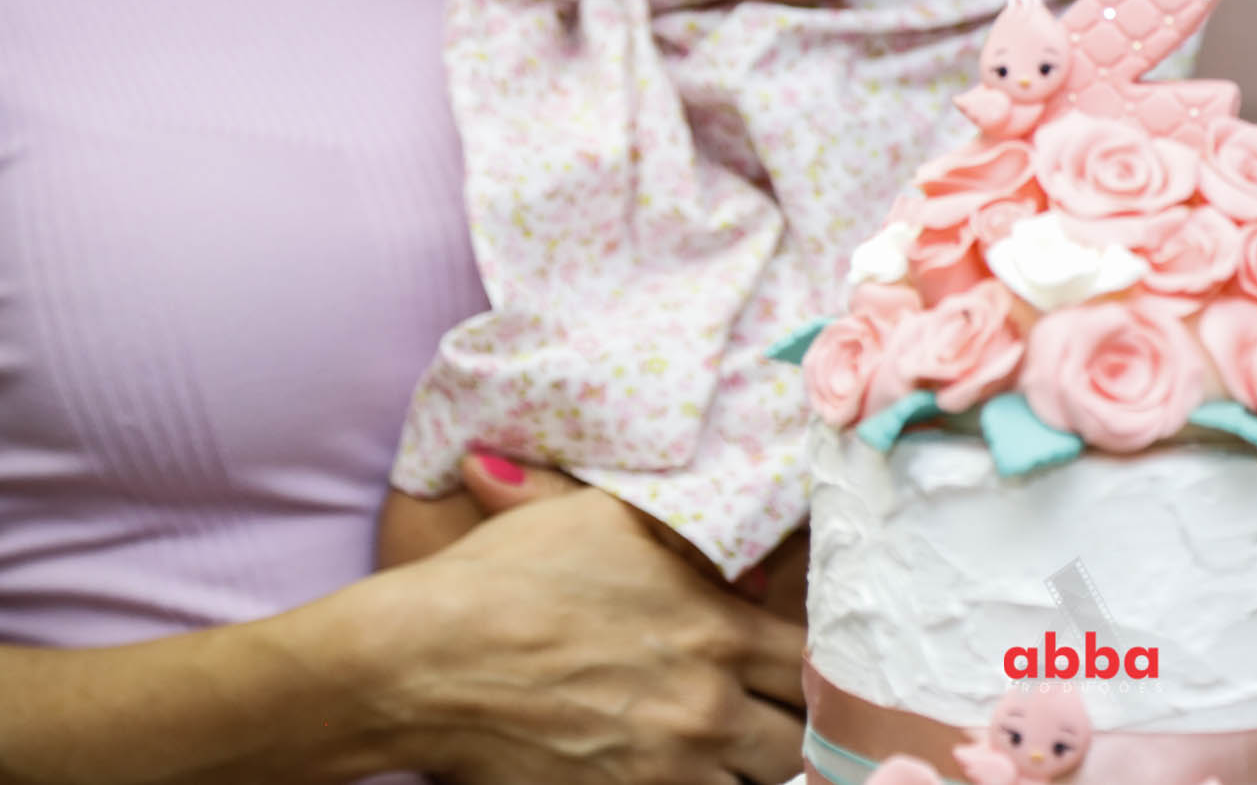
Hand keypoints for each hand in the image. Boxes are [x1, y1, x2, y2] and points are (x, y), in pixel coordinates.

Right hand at [377, 484, 805, 783]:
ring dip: (744, 766)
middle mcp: (705, 709)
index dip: (811, 667)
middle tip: (765, 715)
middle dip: (786, 727)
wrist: (420, 660)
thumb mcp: (607, 519)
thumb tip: (731, 533)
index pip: (812, 665)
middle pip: (795, 742)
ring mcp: (664, 770)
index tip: (791, 666)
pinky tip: (677, 769)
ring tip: (721, 746)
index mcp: (715, 631)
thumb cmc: (506, 577)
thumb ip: (685, 533)